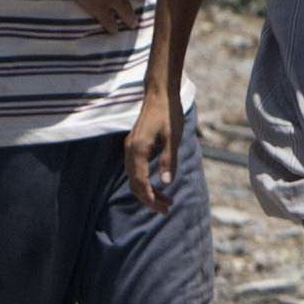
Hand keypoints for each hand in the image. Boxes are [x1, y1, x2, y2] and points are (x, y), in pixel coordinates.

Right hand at [124, 83, 182, 214]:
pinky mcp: (134, 146)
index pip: (140, 182)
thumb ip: (169, 160)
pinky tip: (159, 186)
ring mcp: (130, 148)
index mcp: (137, 150)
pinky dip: (145, 182)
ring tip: (166, 201)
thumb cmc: (168, 113)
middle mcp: (129, 151)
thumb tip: (166, 184)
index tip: (162, 208)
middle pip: (134, 184)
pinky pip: (135, 170)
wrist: (159, 94)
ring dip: (147, 192)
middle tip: (166, 210)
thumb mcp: (173, 137)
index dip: (150, 197)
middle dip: (149, 199)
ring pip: (134, 178)